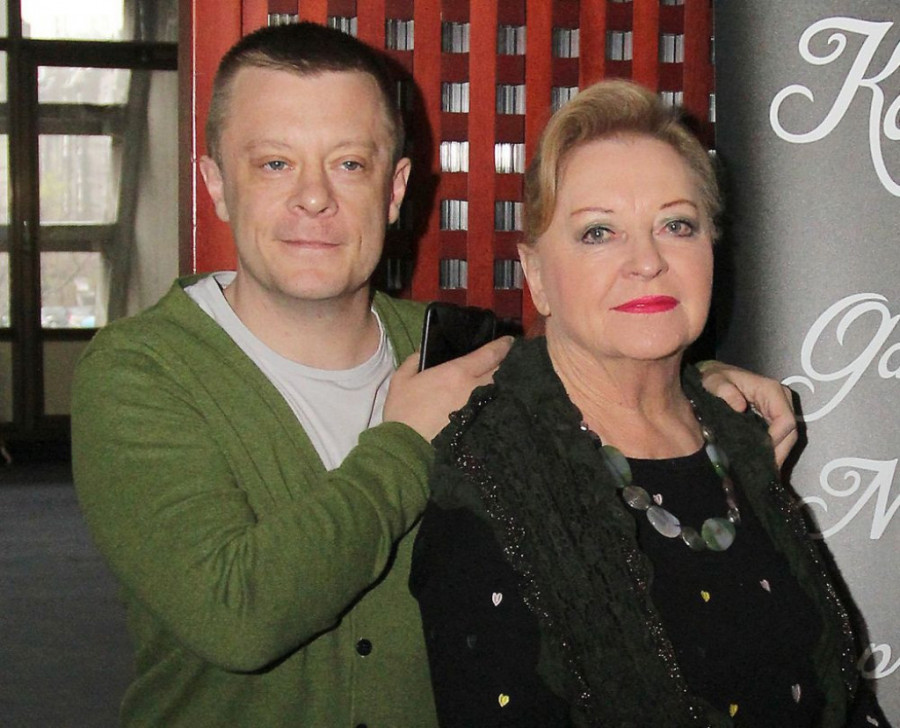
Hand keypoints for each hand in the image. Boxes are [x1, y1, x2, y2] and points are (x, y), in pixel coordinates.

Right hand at [385, 337, 513, 441]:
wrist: (408, 448)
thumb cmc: (403, 413)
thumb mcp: (401, 380)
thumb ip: (414, 361)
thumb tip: (424, 351)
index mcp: (457, 372)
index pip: (489, 354)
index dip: (502, 345)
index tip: (509, 341)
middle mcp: (475, 388)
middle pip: (502, 371)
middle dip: (508, 362)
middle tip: (510, 359)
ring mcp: (482, 409)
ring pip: (502, 390)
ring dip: (506, 383)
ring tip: (507, 379)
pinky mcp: (482, 427)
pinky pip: (497, 408)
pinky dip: (501, 402)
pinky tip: (500, 402)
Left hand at [697, 360, 797, 467]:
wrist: (715, 376)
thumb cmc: (715, 377)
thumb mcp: (714, 380)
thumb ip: (723, 389)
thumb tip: (740, 406)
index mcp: (771, 390)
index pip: (785, 420)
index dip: (777, 441)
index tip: (762, 457)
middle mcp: (782, 399)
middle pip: (790, 432)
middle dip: (779, 454)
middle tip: (764, 473)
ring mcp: (780, 408)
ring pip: (788, 437)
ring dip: (778, 455)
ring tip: (764, 472)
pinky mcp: (774, 417)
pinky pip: (780, 436)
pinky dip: (774, 451)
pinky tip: (764, 465)